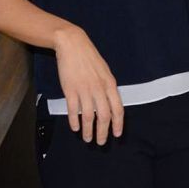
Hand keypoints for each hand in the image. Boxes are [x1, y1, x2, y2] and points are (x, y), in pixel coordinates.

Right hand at [53, 26, 123, 144]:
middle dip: (103, 132)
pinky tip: (75, 128)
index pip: (118, 108)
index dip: (118, 123)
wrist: (73, 45)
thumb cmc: (90, 58)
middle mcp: (99, 88)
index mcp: (110, 84)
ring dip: (89, 130)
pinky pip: (74, 110)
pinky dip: (75, 121)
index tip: (117, 134)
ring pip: (89, 116)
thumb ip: (107, 87)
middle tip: (101, 142)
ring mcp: (84, 90)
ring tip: (87, 139)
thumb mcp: (105, 71)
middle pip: (104, 116)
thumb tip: (110, 103)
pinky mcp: (70, 89)